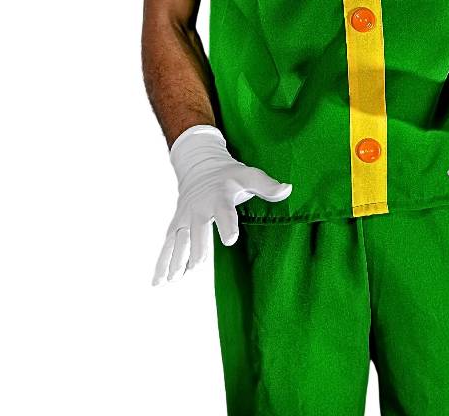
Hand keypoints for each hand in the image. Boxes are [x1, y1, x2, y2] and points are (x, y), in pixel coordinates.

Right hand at [153, 125, 292, 284]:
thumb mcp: (248, 176)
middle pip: (198, 229)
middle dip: (197, 246)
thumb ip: (267, 185)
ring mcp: (185, 217)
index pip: (224, 211)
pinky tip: (160, 282)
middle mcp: (199, 207)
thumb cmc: (229, 176)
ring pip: (180, 239)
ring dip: (177, 258)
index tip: (230, 239)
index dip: (227, 224)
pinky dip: (162, 263)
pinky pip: (168, 244)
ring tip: (175, 278)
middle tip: (198, 265)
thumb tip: (288, 189)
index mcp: (219, 196)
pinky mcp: (177, 224)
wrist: (200, 165)